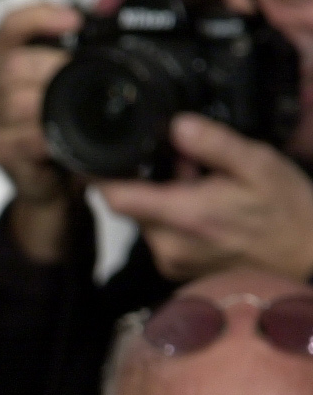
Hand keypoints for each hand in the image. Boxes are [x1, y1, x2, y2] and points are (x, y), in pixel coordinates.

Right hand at [0, 2, 83, 262]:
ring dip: (53, 100)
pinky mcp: (1, 153)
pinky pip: (25, 138)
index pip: (8, 27)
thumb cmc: (57, 128)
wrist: (52, 184)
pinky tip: (68, 134)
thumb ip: (84, 41)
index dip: (37, 16)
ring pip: (16, 100)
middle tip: (88, 73)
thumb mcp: (69, 81)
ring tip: (81, 105)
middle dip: (55, 64)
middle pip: (12, 64)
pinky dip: (51, 134)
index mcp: (1, 65)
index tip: (74, 18)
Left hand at [100, 114, 312, 281]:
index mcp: (184, 215)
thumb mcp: (259, 165)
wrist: (308, 259)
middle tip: (183, 162)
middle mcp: (168, 244)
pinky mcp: (178, 269)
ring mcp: (172, 261)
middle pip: (127, 206)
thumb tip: (177, 125)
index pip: (115, 197)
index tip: (103, 152)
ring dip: (160, 198)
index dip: (102, 173)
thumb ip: (215, 145)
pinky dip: (172, 217)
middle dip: (145, 180)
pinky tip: (204, 207)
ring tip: (200, 184)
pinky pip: (159, 235)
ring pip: (143, 219)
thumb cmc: (288, 212)